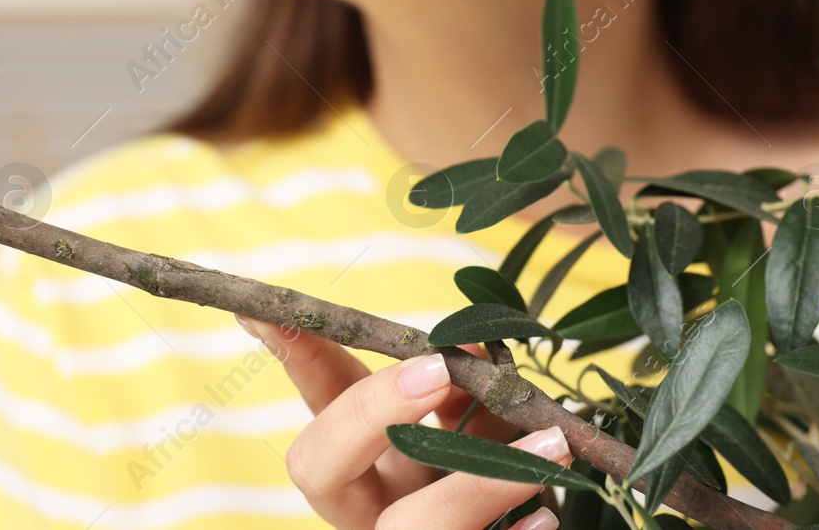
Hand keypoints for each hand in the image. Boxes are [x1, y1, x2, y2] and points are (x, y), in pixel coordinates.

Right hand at [238, 315, 566, 529]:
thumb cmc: (503, 486)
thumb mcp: (482, 434)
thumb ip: (476, 394)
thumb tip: (475, 343)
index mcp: (363, 460)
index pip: (315, 398)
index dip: (292, 354)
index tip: (269, 310)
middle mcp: (364, 508)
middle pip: (317, 468)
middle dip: (370, 411)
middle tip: (437, 369)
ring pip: (406, 528)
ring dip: (477, 482)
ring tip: (548, 445)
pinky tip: (544, 518)